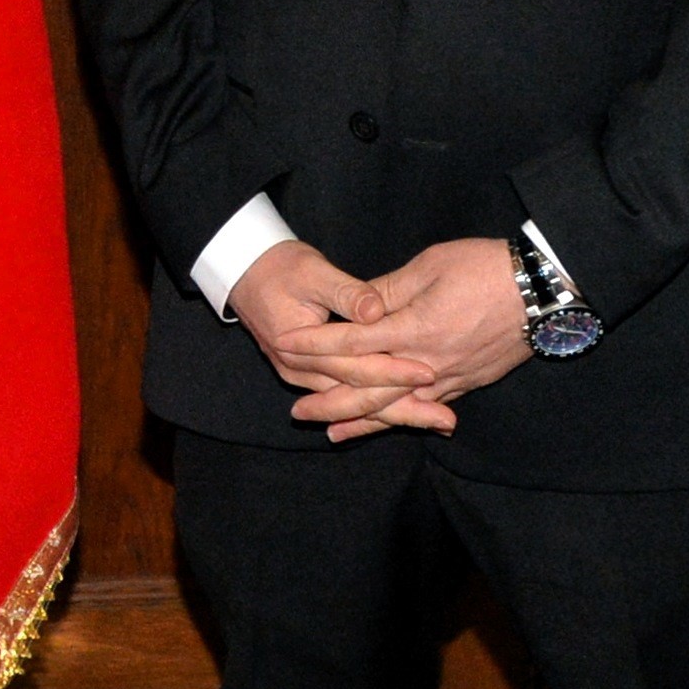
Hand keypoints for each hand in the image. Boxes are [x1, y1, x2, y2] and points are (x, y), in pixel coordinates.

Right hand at [231, 239, 450, 441]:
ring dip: (396, 414)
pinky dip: (378, 409)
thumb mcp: (311, 272)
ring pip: (356, 403)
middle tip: (447, 420)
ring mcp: (302, 379)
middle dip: (405, 410)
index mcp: (298, 348)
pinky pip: (348, 398)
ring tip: (438, 422)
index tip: (429, 372)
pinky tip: (408, 417)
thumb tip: (377, 310)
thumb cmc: (278, 266)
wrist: (242, 273)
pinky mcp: (310, 377)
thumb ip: (346, 293)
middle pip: (358, 398)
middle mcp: (299, 372)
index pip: (354, 367)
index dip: (393, 370)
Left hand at [279, 235, 528, 440]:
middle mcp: (428, 362)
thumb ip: (387, 291)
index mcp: (414, 328)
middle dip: (330, 401)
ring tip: (330, 433)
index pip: (352, 342)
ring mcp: (450, 378)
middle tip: (296, 415)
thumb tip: (355, 308)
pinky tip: (389, 426)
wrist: (542, 290)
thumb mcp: (429, 266)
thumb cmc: (484, 268)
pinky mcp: (467, 383)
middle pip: (369, 389)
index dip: (316, 345)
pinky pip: (426, 408)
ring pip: (397, 408)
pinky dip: (401, 420)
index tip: (286, 346)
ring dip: (361, 422)